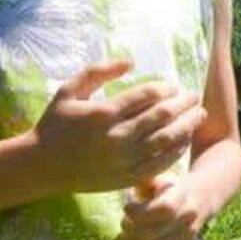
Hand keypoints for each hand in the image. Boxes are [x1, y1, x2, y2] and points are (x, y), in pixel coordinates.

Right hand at [33, 60, 205, 192]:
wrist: (41, 166)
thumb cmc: (56, 124)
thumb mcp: (69, 91)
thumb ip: (98, 72)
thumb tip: (131, 61)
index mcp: (103, 113)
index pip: (147, 95)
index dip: (166, 88)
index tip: (173, 86)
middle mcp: (116, 137)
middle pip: (162, 116)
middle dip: (184, 103)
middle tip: (194, 96)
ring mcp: (123, 160)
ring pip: (166, 139)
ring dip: (188, 125)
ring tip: (199, 115)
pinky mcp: (127, 178)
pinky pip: (161, 163)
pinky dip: (177, 150)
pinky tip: (186, 140)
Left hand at [122, 173, 204, 239]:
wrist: (198, 199)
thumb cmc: (169, 187)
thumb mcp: (158, 179)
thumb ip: (143, 182)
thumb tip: (126, 187)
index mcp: (183, 196)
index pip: (163, 210)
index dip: (139, 212)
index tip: (127, 207)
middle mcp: (188, 219)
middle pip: (151, 233)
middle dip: (130, 228)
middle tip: (125, 221)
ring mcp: (186, 237)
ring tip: (128, 232)